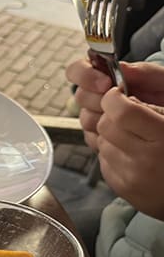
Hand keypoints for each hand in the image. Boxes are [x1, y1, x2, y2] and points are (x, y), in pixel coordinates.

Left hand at [67, 58, 163, 217]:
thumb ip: (155, 80)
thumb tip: (122, 68)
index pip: (121, 111)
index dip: (114, 98)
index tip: (119, 94)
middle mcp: (147, 160)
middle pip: (106, 125)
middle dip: (112, 114)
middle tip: (131, 114)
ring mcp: (132, 177)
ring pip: (101, 141)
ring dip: (113, 133)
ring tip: (137, 135)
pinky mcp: (123, 189)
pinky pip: (102, 160)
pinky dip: (114, 151)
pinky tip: (135, 151)